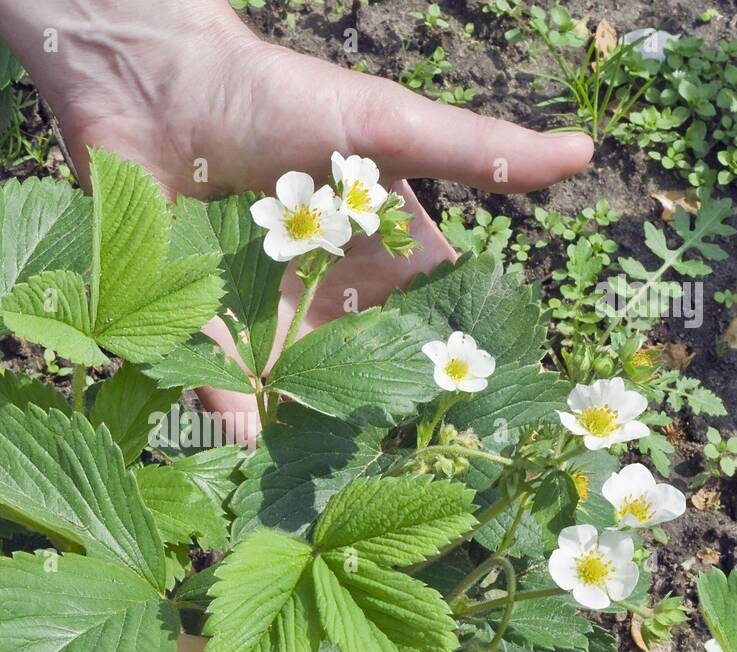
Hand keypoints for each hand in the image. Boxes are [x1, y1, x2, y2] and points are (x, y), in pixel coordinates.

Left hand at [0, 0, 577, 651]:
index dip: (437, 364)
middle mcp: (309, 286)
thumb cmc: (276, 97)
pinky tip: (250, 455)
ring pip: (283, 382)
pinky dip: (226, 411)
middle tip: (404, 476)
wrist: (152, 76)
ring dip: (304, 430)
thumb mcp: (385, 128)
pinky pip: (208, 376)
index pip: (410, 319)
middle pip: (348, 366)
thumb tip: (583, 153)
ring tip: (330, 491)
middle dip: (370, 415)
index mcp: (361, 250)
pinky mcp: (183, 310)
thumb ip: (474, 153)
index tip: (476, 422)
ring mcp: (247, 302)